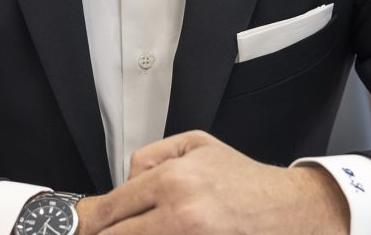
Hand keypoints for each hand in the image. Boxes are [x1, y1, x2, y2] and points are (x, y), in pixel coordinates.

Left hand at [76, 131, 348, 233]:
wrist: (287, 211)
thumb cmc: (243, 180)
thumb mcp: (197, 144)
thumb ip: (151, 156)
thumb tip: (125, 180)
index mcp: (174, 180)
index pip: (113, 208)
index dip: (93, 222)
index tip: (84, 226)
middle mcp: (181, 214)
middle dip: (106, 234)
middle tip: (99, 231)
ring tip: (138, 228)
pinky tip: (162, 232)